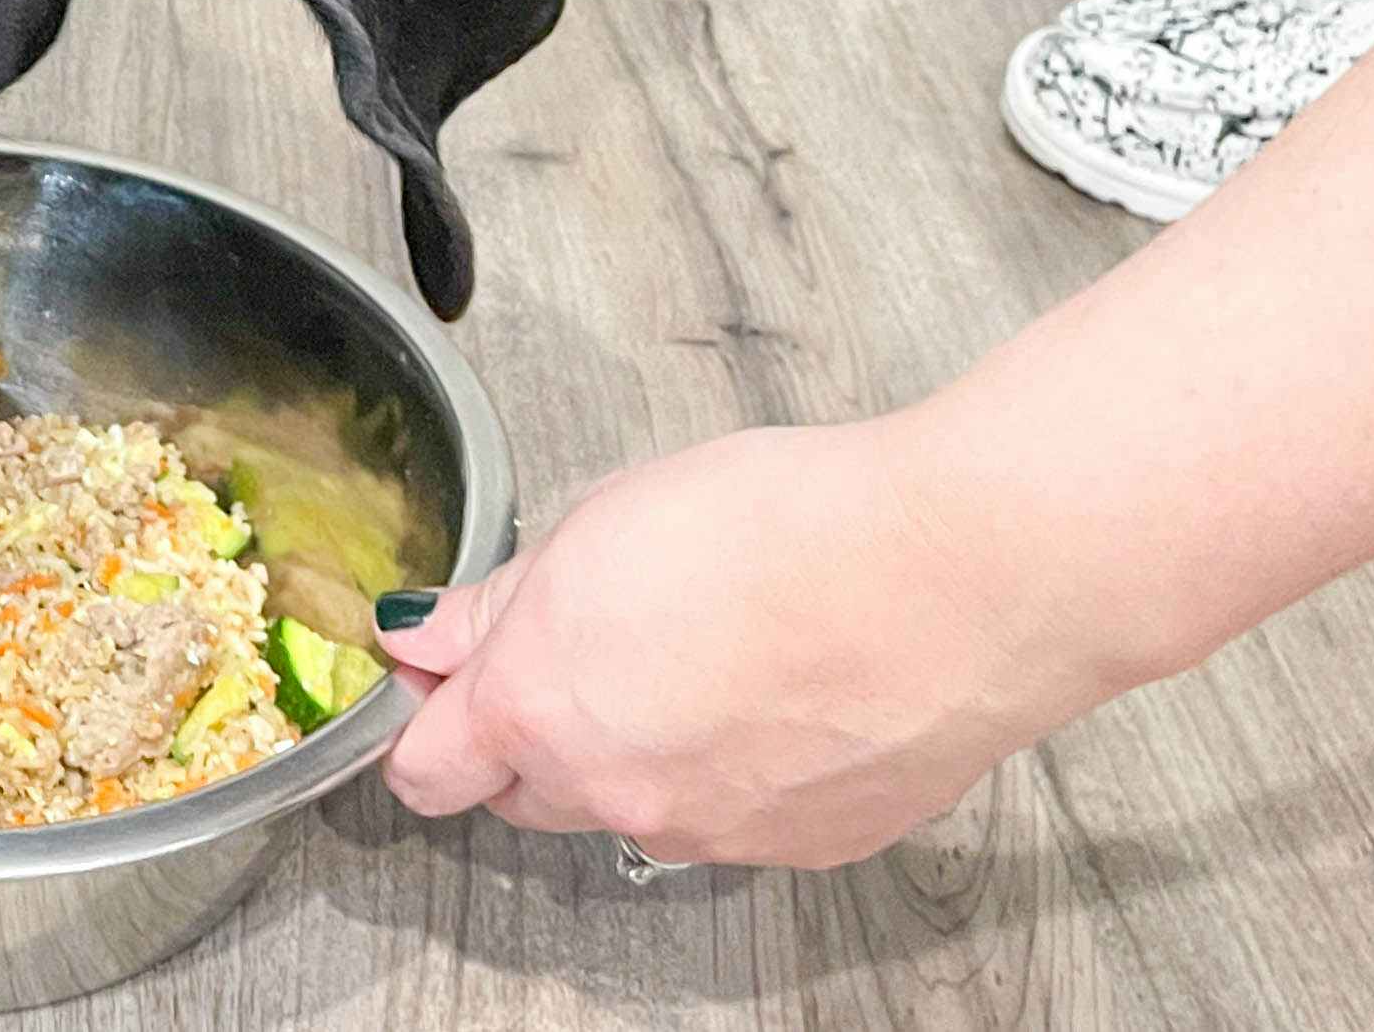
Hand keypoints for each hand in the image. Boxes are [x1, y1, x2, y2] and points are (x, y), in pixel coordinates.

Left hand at [378, 422, 1111, 868]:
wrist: (950, 576)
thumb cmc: (784, 528)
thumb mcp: (599, 526)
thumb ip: (496, 602)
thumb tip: (424, 636)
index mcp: (541, 710)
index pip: (425, 770)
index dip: (427, 716)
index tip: (443, 672)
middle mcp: (617, 795)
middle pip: (524, 792)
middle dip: (533, 728)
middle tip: (590, 637)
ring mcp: (715, 834)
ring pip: (634, 805)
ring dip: (640, 748)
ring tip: (705, 646)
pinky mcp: (803, 846)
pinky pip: (732, 817)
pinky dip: (734, 766)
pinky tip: (777, 688)